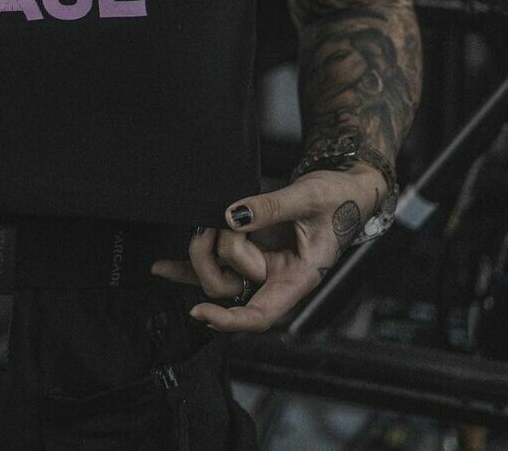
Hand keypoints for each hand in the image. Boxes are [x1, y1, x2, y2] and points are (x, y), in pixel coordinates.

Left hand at [149, 165, 385, 331]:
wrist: (345, 188)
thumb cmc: (339, 198)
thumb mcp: (309, 197)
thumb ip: (271, 207)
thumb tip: (233, 216)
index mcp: (299, 277)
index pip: (262, 313)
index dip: (230, 320)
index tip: (201, 313)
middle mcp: (276, 276)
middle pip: (231, 287)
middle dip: (214, 256)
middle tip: (215, 221)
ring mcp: (261, 264)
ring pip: (217, 274)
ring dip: (202, 250)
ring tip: (204, 220)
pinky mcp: (249, 249)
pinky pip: (214, 263)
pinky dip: (189, 263)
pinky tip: (163, 267)